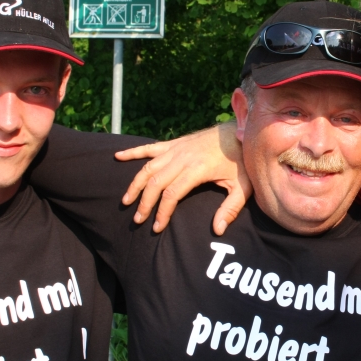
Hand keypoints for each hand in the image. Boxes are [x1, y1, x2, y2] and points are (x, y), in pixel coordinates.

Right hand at [114, 122, 249, 235]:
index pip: (171, 194)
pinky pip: (149, 148)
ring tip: (126, 200)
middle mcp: (182, 157)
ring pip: (148, 167)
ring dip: (135, 184)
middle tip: (137, 219)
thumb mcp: (243, 187)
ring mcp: (176, 148)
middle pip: (155, 182)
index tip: (157, 227)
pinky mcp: (175, 143)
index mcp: (197, 169)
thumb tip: (218, 230)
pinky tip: (118, 157)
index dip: (162, 212)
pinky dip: (133, 152)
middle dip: (144, 202)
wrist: (241, 131)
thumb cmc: (241, 161)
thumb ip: (230, 209)